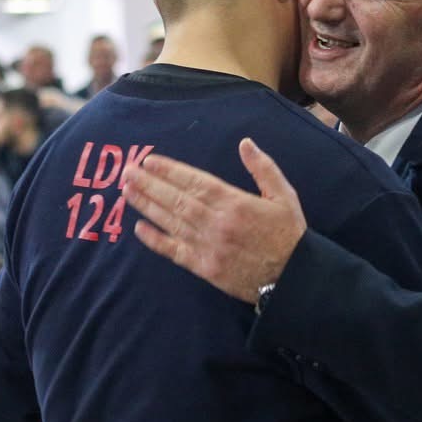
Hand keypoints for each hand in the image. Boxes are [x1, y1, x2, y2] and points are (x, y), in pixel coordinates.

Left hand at [124, 139, 306, 305]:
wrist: (294, 277)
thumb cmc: (289, 234)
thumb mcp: (284, 195)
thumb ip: (263, 168)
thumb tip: (245, 143)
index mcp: (235, 203)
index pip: (195, 182)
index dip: (170, 171)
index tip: (149, 161)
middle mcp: (217, 224)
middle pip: (177, 200)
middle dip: (150, 184)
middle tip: (126, 171)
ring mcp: (209, 247)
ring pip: (172, 222)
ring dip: (147, 206)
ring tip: (127, 192)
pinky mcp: (205, 268)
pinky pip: (175, 252)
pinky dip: (156, 241)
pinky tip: (139, 229)